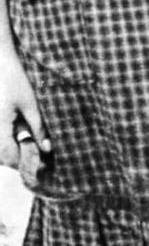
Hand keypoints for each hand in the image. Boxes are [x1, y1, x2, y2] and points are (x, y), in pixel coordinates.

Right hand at [0, 48, 49, 189]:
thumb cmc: (15, 81)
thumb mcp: (30, 104)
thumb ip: (38, 128)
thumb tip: (46, 149)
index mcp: (0, 126)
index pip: (9, 155)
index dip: (23, 163)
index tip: (38, 165)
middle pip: (1, 155)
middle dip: (16, 160)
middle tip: (34, 158)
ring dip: (10, 152)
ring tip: (26, 146)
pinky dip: (6, 143)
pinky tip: (17, 137)